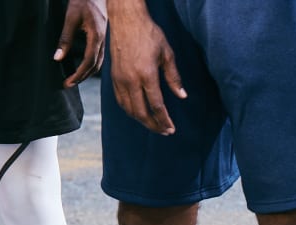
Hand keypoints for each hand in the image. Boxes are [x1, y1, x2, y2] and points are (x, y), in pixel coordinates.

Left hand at [54, 0, 105, 86]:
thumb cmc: (83, 1)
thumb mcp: (71, 18)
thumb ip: (65, 38)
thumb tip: (58, 58)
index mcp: (96, 35)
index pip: (89, 61)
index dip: (79, 74)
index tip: (69, 82)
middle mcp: (102, 39)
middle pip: (95, 65)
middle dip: (82, 77)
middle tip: (69, 84)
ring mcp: (104, 38)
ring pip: (98, 61)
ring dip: (87, 73)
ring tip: (75, 79)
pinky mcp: (101, 36)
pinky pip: (99, 55)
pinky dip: (91, 65)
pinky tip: (83, 68)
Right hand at [107, 0, 185, 134]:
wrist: (126, 23)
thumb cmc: (149, 34)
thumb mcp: (167, 54)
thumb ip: (174, 77)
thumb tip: (182, 96)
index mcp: (146, 75)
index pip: (156, 105)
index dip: (164, 120)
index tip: (171, 128)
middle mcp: (131, 81)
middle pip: (141, 112)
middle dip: (153, 125)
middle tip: (164, 131)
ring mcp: (120, 81)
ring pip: (129, 110)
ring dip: (141, 120)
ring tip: (153, 125)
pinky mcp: (113, 79)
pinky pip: (121, 102)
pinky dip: (130, 111)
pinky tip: (139, 113)